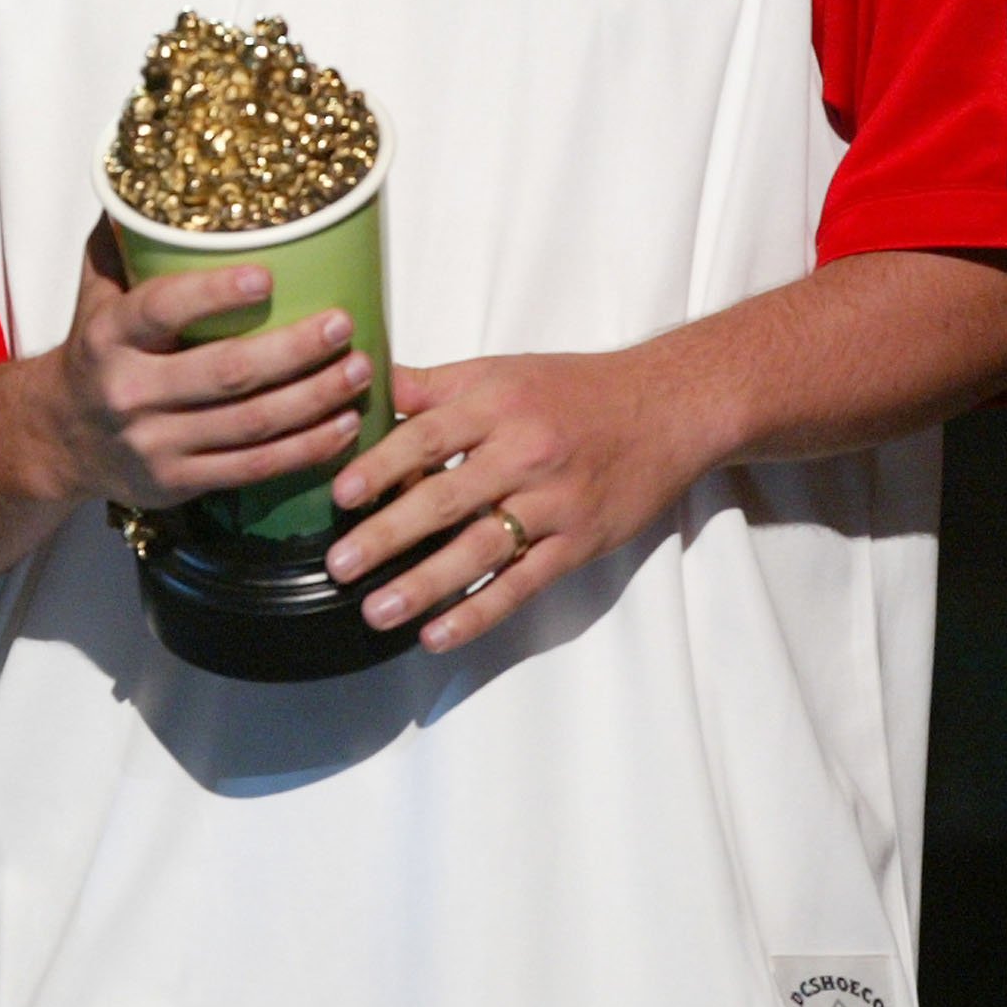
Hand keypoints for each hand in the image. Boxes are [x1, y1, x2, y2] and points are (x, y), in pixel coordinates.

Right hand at [21, 218, 373, 510]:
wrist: (58, 437)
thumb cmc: (96, 351)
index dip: (215, 293)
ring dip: (314, 399)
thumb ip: (125, 237)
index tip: (268, 276)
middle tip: (341, 325)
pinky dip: (306, 449)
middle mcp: (128, 390)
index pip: (162, 308)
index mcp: (109, 334)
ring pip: (251, 424)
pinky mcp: (177, 482)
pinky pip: (254, 468)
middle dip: (294, 350)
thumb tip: (157, 172)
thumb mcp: (95, 290)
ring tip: (358, 370)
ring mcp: (154, 443)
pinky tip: (343, 425)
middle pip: (226, 372)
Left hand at [321, 350, 716, 653]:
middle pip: (446, 498)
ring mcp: (554, 502)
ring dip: (425, 584)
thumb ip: (430, 387)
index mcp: (496, 405)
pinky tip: (437, 634)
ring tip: (376, 610)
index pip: (427, 437)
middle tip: (340, 565)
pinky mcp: (578, 542)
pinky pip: (522, 583)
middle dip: (388, 535)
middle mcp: (524, 453)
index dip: (380, 467)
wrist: (667, 409)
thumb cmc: (571, 389)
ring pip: (481, 549)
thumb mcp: (498, 371)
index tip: (341, 496)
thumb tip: (360, 387)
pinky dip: (479, 612)